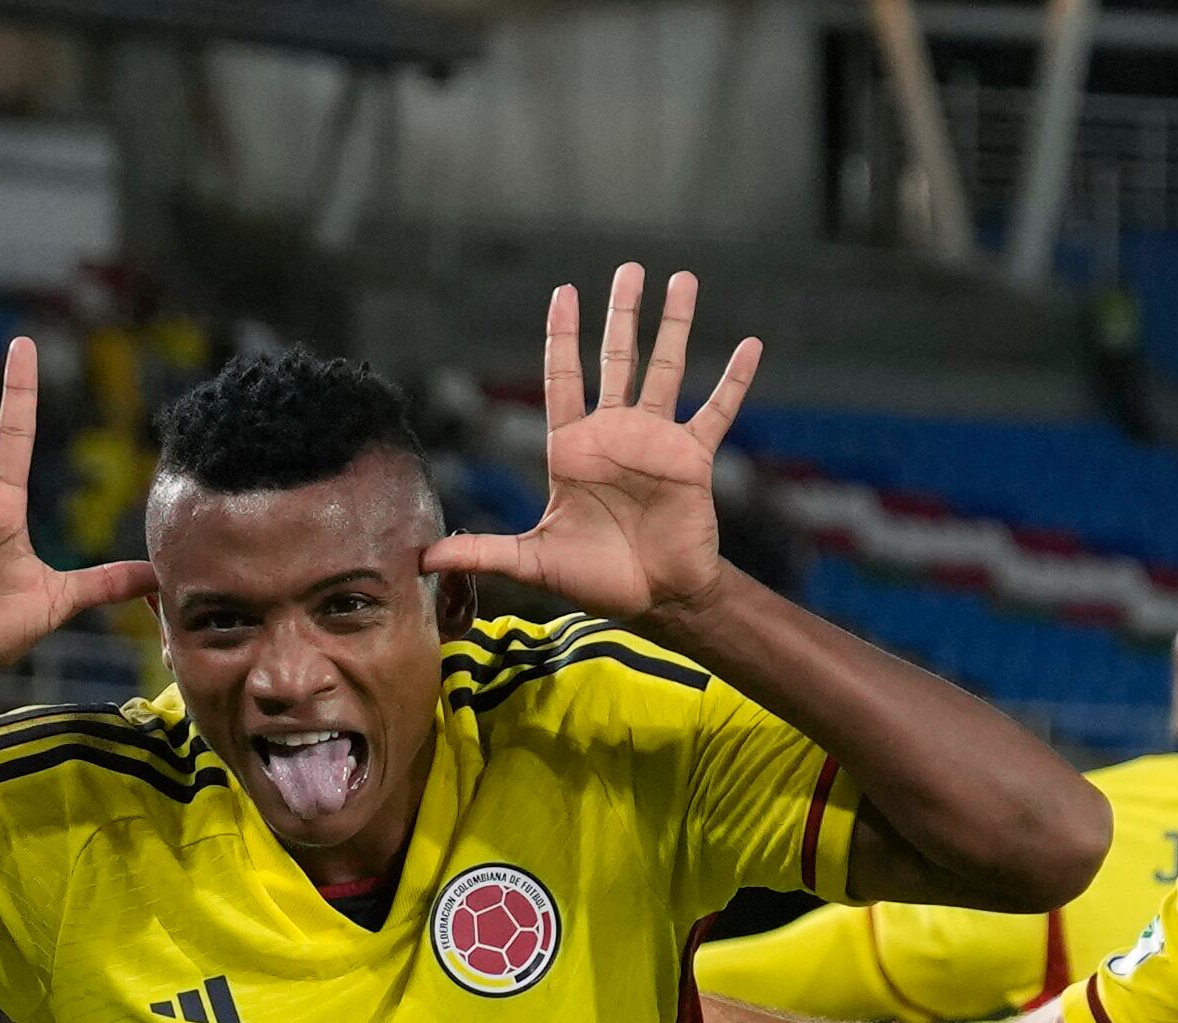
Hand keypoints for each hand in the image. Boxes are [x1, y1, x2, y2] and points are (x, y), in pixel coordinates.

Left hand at [423, 266, 757, 628]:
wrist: (656, 599)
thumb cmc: (595, 578)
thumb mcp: (533, 561)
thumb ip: (484, 552)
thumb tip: (426, 558)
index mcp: (572, 449)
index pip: (563, 380)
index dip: (563, 338)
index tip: (564, 294)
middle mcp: (614, 434)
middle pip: (617, 359)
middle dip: (621, 313)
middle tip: (629, 268)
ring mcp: (656, 442)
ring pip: (666, 370)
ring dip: (675, 325)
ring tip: (683, 280)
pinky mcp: (692, 458)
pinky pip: (716, 411)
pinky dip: (734, 381)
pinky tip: (750, 347)